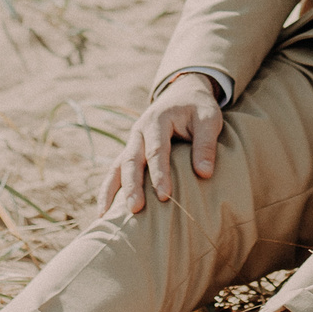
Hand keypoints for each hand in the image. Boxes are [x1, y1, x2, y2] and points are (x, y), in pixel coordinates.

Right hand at [100, 72, 224, 215]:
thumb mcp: (208, 118)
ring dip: (113, 191)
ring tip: (107, 217)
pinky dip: (108, 191)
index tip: (164, 195)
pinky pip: (115, 172)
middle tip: (135, 209)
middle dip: (132, 185)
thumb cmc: (197, 109)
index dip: (160, 173)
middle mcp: (139, 131)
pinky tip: (104, 213)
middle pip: (132, 160)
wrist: (182, 94)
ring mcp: (132, 142)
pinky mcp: (131, 152)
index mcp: (158, 120)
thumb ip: (206, 144)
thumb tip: (204, 174)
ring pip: (118, 167)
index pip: (157, 150)